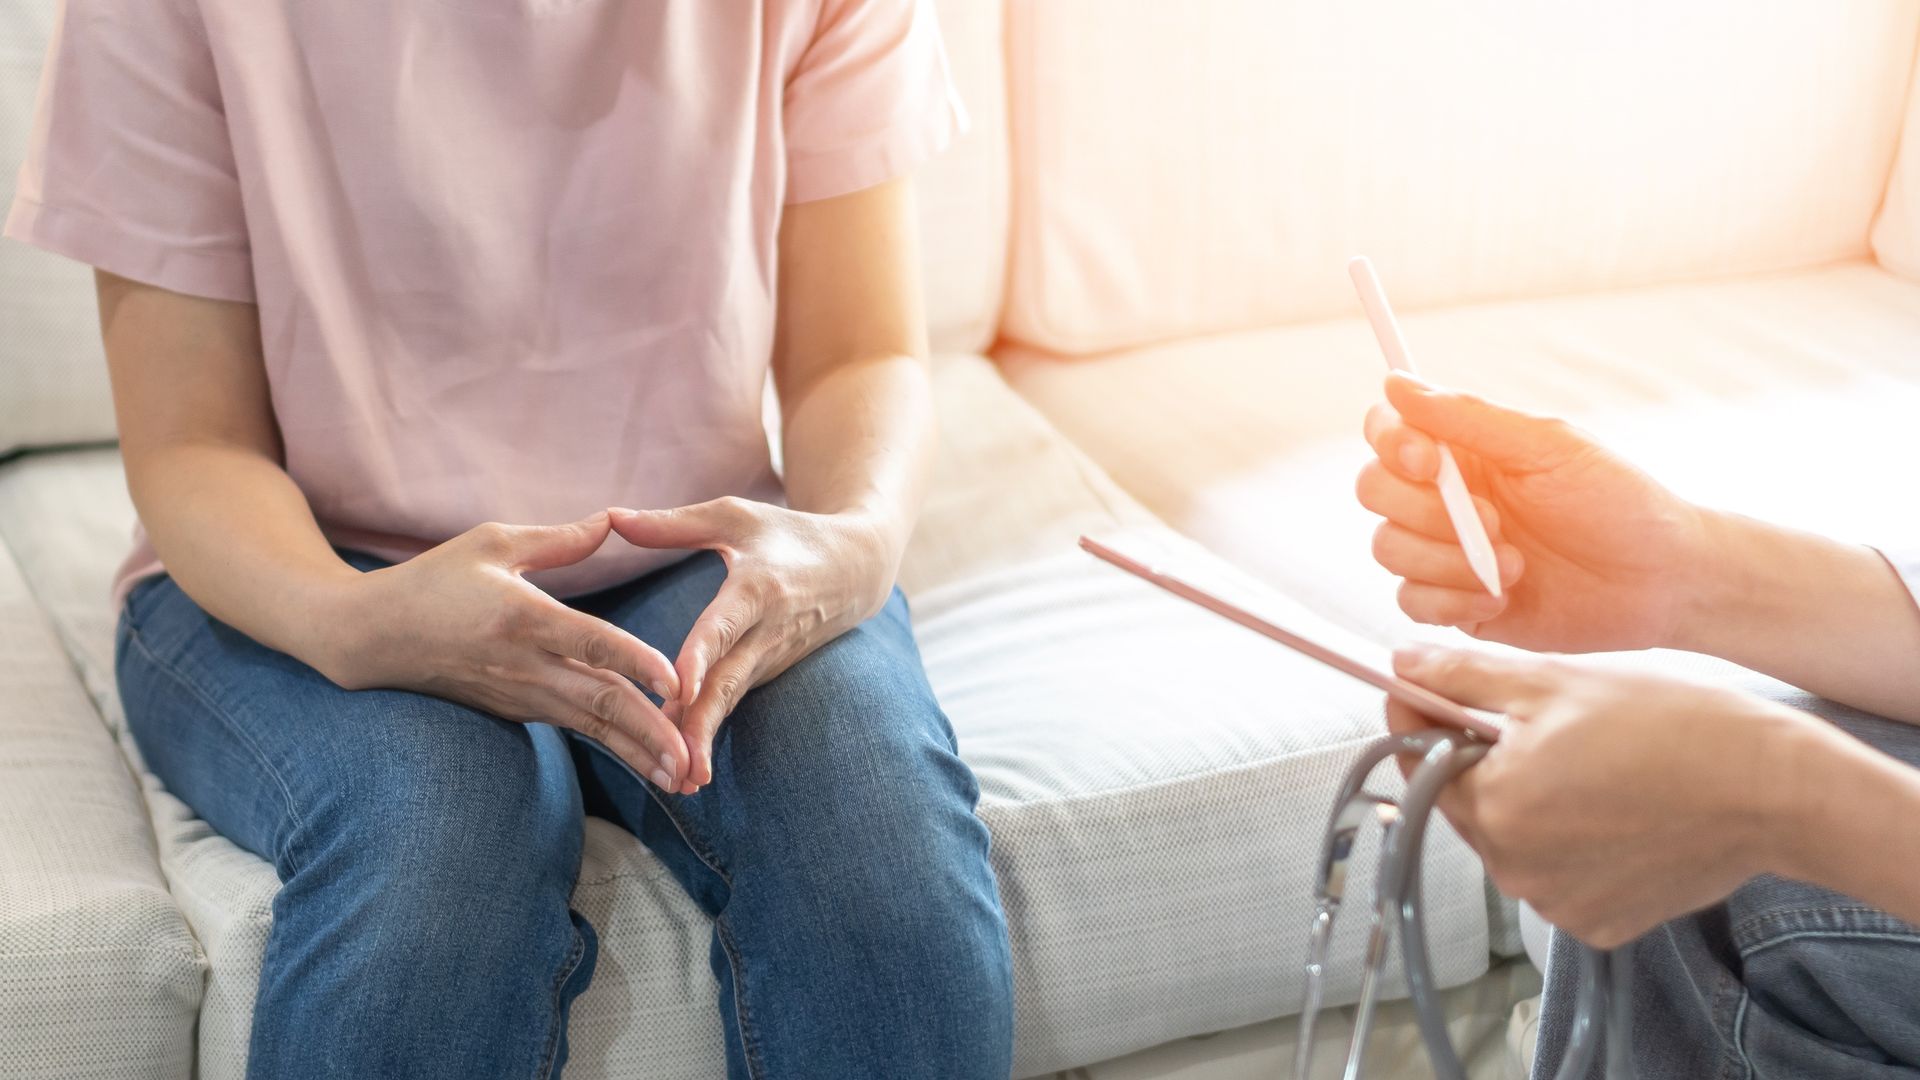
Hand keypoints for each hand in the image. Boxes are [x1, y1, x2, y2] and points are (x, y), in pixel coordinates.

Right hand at [326, 513, 689, 789]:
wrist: (372, 637)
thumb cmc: (434, 580)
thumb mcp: (491, 543)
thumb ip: (559, 539)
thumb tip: (614, 519)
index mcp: (522, 616)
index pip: (590, 642)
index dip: (636, 662)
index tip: (677, 683)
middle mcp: (524, 664)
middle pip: (598, 701)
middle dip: (649, 733)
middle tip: (693, 758)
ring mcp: (520, 694)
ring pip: (591, 726)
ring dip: (638, 753)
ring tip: (683, 778)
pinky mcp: (517, 711)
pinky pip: (576, 728)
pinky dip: (615, 747)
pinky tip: (651, 763)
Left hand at [609, 498, 897, 792]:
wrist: (857, 568)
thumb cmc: (788, 535)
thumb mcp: (735, 517)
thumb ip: (672, 524)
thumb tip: (612, 518)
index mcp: (757, 588)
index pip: (725, 626)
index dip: (702, 657)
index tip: (681, 687)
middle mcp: (766, 632)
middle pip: (729, 683)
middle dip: (703, 725)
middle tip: (680, 765)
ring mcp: (768, 659)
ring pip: (730, 702)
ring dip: (705, 741)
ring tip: (678, 781)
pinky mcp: (764, 673)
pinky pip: (731, 704)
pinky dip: (708, 734)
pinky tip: (682, 769)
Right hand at [1358, 372, 1708, 651]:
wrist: (1661, 581)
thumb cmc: (1618, 503)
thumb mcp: (1549, 447)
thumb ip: (1468, 417)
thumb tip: (1397, 383)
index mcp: (1464, 452)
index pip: (1387, 431)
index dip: (1390, 444)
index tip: (1428, 461)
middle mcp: (1445, 498)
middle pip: (1373, 491)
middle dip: (1421, 510)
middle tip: (1488, 519)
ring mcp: (1445, 553)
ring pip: (1387, 549)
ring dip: (1444, 560)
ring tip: (1512, 564)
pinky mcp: (1455, 604)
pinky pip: (1411, 602)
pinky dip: (1451, 601)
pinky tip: (1501, 599)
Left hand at [1387, 644, 1813, 946]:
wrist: (1771, 790)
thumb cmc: (1668, 726)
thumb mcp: (1555, 684)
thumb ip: (1465, 678)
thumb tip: (1401, 663)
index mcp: (1493, 807)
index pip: (1421, 763)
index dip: (1421, 721)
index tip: (1429, 691)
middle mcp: (1514, 869)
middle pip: (1467, 805)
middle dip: (1482, 763)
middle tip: (1532, 721)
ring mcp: (1558, 904)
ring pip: (1512, 842)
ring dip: (1527, 803)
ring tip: (1588, 765)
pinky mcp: (1600, 925)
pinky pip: (1558, 877)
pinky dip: (1571, 845)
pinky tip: (1614, 811)